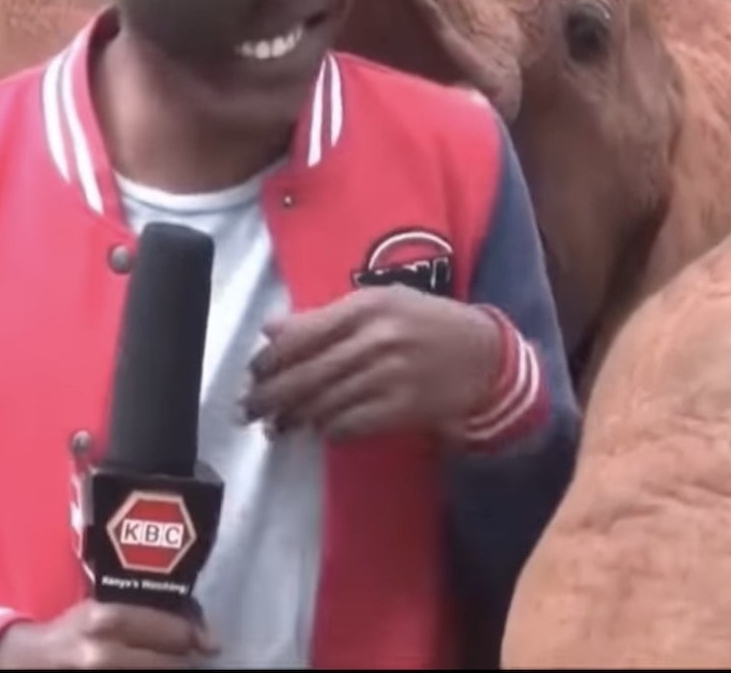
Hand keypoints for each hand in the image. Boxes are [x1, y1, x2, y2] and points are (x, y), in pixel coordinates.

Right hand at [0, 599, 218, 668]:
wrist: (28, 660)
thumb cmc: (75, 629)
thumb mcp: (106, 609)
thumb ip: (153, 614)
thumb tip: (211, 641)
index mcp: (108, 619)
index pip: (176, 633)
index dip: (192, 637)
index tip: (199, 642)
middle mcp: (104, 653)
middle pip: (175, 663)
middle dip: (184, 660)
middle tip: (180, 656)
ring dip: (169, 669)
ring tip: (162, 662)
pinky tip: (146, 669)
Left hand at [242, 286, 503, 442]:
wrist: (484, 356)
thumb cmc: (425, 322)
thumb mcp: (379, 301)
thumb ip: (324, 315)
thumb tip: (270, 328)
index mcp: (365, 306)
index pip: (301, 336)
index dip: (270, 359)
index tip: (252, 372)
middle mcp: (375, 340)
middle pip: (306, 375)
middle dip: (269, 396)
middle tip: (246, 409)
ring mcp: (390, 377)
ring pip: (323, 404)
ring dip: (293, 418)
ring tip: (275, 425)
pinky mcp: (402, 410)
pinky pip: (349, 425)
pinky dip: (327, 429)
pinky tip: (316, 428)